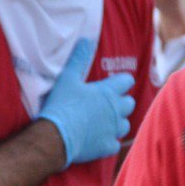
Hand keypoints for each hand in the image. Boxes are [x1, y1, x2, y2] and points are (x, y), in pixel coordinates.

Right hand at [38, 38, 135, 167]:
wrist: (54, 136)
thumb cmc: (61, 104)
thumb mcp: (67, 77)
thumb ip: (79, 58)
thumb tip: (87, 39)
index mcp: (109, 92)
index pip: (127, 81)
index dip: (120, 81)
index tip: (112, 83)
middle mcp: (116, 110)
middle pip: (130, 103)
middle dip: (121, 102)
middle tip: (106, 103)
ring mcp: (114, 130)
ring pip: (125, 125)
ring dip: (117, 122)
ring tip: (103, 122)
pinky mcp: (108, 146)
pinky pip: (115, 144)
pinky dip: (108, 141)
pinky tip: (98, 140)